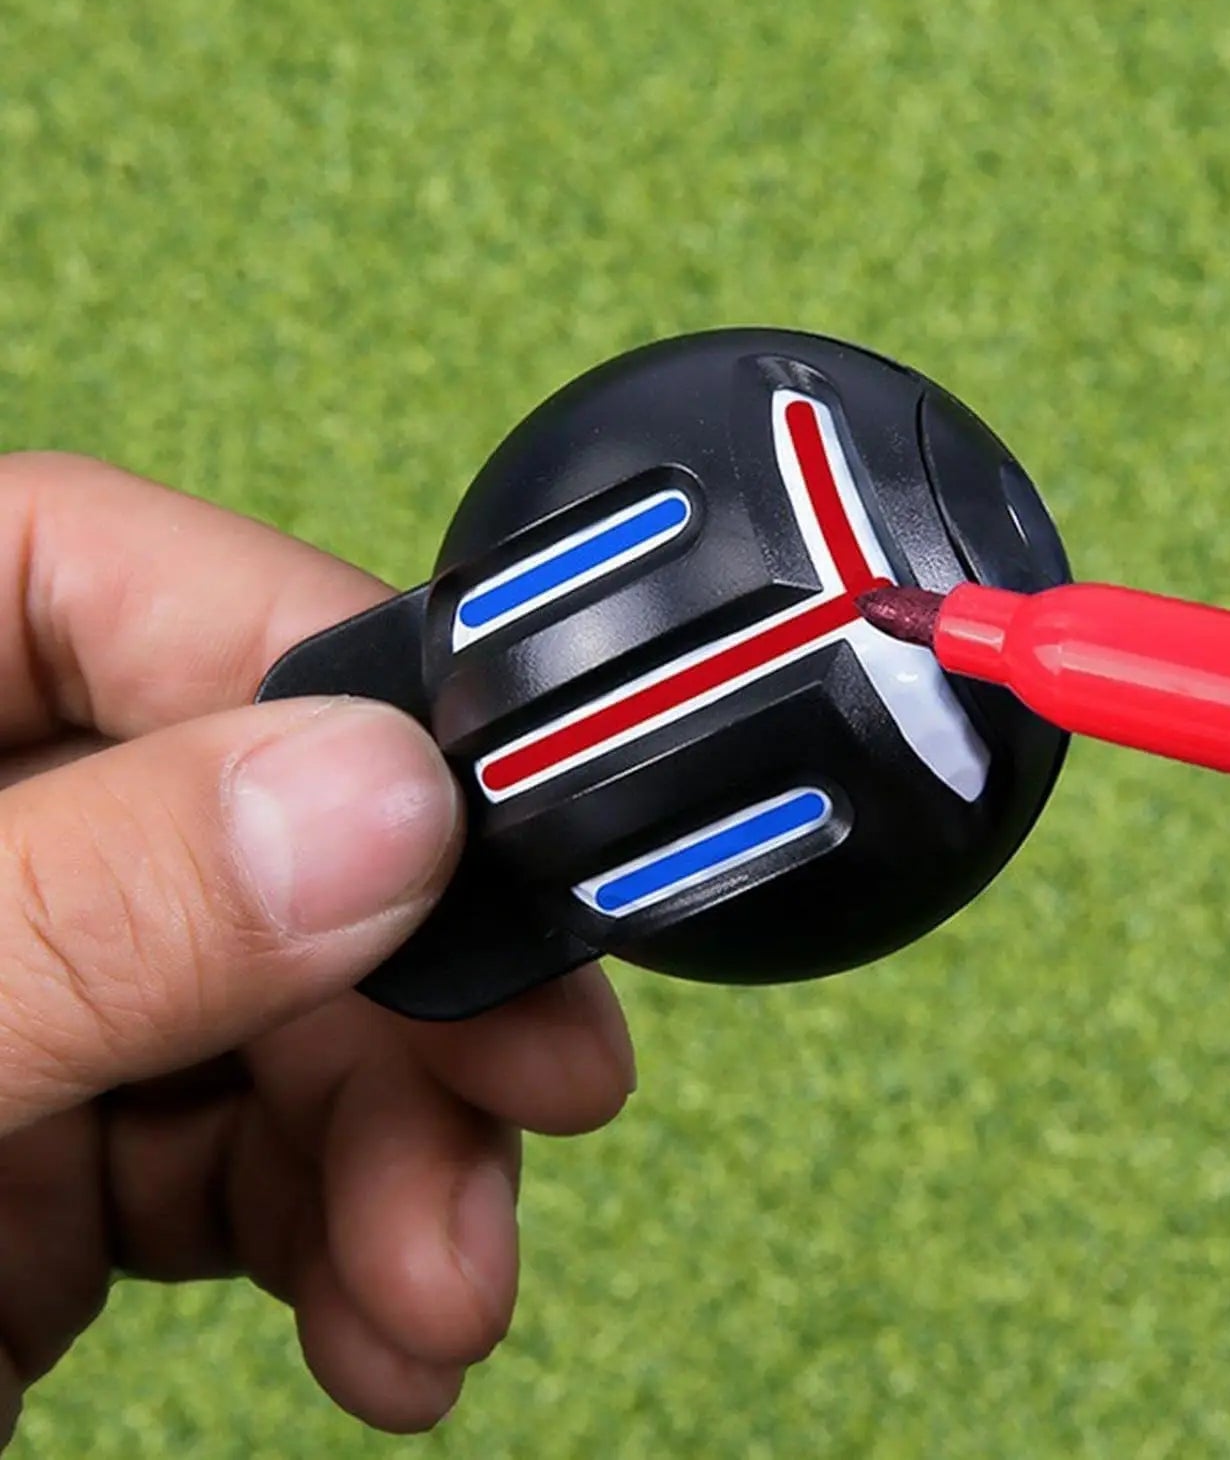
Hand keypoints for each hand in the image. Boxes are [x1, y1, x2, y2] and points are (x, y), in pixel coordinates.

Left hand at [0, 454, 633, 1440]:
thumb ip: (85, 920)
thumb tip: (382, 794)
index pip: (77, 568)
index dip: (305, 671)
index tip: (470, 832)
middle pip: (232, 812)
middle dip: (397, 987)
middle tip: (527, 1097)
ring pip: (271, 992)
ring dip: (397, 1141)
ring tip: (440, 1288)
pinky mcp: (33, 1144)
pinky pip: (238, 1138)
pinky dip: (338, 1220)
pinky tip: (381, 1312)